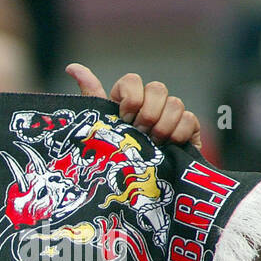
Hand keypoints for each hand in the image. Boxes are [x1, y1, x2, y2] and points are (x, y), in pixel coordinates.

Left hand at [66, 63, 201, 148]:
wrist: (137, 193)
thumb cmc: (113, 161)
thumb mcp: (99, 129)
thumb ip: (91, 97)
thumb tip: (71, 66)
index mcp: (124, 103)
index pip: (131, 80)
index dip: (130, 97)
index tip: (123, 118)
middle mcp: (149, 105)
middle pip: (157, 88)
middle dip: (147, 114)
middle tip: (139, 134)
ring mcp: (170, 116)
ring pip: (175, 103)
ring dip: (161, 127)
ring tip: (152, 144)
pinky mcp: (188, 130)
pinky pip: (189, 119)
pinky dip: (178, 134)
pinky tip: (168, 147)